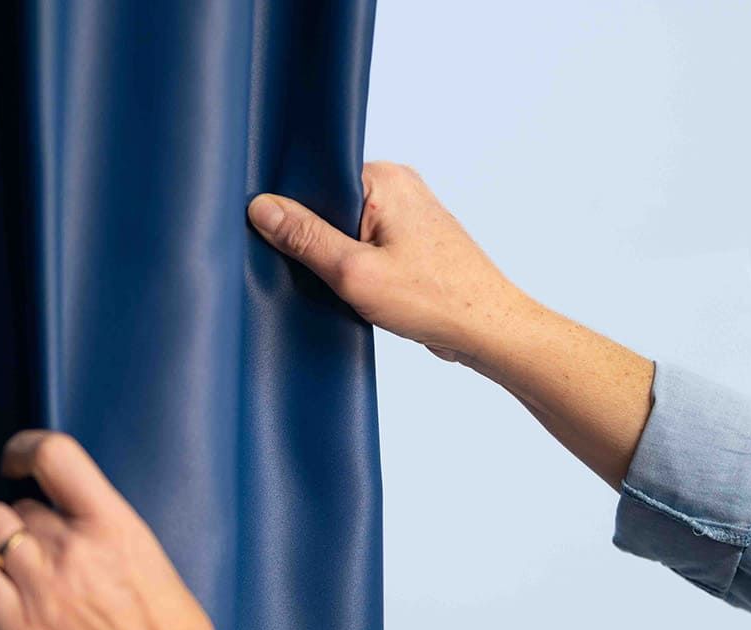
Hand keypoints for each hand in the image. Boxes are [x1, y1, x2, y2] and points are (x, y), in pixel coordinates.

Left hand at [0, 431, 228, 629]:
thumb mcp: (151, 561)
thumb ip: (104, 534)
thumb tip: (67, 523)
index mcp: (114, 525)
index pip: (54, 455)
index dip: (24, 450)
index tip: (19, 465)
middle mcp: (71, 548)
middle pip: (16, 505)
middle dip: (18, 521)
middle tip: (27, 544)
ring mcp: (39, 587)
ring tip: (0, 562)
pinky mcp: (17, 629)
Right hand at [248, 162, 522, 362]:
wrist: (488, 329)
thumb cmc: (436, 299)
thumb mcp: (354, 271)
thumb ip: (305, 238)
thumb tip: (262, 208)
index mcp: (384, 178)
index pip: (316, 179)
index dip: (292, 211)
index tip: (279, 240)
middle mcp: (399, 187)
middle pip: (329, 205)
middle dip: (315, 240)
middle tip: (317, 270)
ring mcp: (407, 214)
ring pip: (347, 230)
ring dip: (338, 259)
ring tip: (345, 284)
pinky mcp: (412, 242)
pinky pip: (366, 246)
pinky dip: (356, 269)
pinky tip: (358, 291)